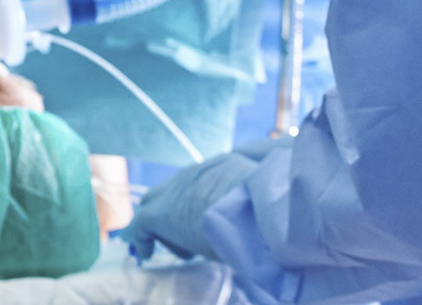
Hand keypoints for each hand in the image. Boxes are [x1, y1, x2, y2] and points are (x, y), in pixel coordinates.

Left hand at [122, 138, 287, 260]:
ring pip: (158, 203)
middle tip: (188, 233)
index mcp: (223, 168)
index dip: (200, 198)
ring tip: (181, 250)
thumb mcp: (266, 197)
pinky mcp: (160, 214)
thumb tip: (278, 217)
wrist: (251, 210)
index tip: (204, 215)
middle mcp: (195, 173)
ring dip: (165, 225)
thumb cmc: (266, 208)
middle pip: (175, 188)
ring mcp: (174, 190)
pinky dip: (144, 239)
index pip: (201, 180)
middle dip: (177, 208)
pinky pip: (143, 225)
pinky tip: (146, 254)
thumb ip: (263, 200)